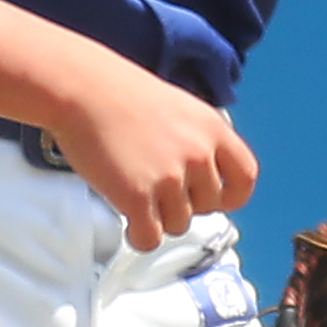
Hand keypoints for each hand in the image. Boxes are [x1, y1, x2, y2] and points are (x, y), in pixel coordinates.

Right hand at [38, 60, 260, 251]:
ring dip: (158, 217)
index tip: (215, 200)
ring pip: (179, 224)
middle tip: (156, 189)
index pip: (244, 178)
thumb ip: (199, 140)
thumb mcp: (179, 107)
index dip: (231, 196)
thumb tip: (203, 177)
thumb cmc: (120, 93)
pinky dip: (140, 236)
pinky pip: (151, 238)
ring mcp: (169, 177)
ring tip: (135, 193)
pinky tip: (128, 223)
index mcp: (212, 130)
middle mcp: (198, 155)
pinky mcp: (138, 196)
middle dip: (184, 204)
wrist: (82, 88)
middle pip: (208, 206)